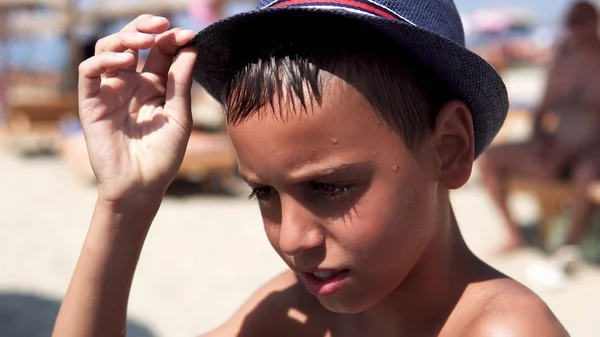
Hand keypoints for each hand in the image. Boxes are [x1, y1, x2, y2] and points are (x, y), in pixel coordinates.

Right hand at [78, 15, 197, 203]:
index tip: (188, 35)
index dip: (172, 38)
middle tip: (162, 23)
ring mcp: (110, 90)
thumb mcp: (179, 117)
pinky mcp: (91, 102)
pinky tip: (124, 61)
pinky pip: (89, 72)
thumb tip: (190, 48)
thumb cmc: (163, 156)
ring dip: (125, 37)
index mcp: (155, 85)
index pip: (160, 51)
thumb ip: (180, 83)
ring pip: (109, 49)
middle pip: (133, 42)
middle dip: (147, 27)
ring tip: (144, 39)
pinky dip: (103, 60)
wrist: (142, 186)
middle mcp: (131, 83)